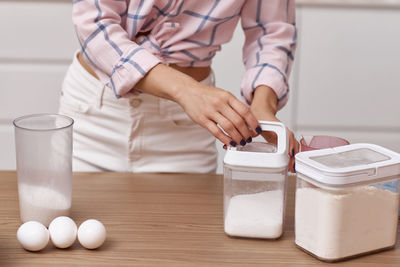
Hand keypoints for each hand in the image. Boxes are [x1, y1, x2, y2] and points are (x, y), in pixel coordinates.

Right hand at [135, 64, 260, 145]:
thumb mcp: (222, 94)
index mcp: (227, 96)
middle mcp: (220, 103)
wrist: (187, 91)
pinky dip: (225, 139)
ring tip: (241, 142)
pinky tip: (229, 142)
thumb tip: (248, 120)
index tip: (257, 129)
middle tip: (249, 138)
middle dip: (246, 133)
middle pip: (238, 121)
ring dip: (237, 137)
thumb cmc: (206, 94)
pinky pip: (216, 132)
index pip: (245, 111)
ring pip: (228, 127)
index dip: (253, 122)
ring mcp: (210, 111)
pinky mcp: (202, 120)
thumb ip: (234, 105)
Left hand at [251, 86, 298, 172]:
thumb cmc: (258, 116)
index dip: (289, 144)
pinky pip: (290, 148)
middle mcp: (283, 131)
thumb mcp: (252, 122)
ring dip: (293, 157)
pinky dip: (291, 156)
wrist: (262, 111)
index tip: (290, 152)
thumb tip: (241, 139)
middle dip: (293, 155)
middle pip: (292, 143)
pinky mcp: (282, 140)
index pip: (287, 135)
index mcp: (278, 126)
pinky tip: (289, 165)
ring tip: (291, 168)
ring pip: (293, 146)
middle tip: (291, 166)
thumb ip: (248, 130)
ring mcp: (284, 136)